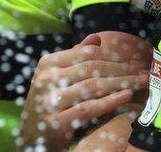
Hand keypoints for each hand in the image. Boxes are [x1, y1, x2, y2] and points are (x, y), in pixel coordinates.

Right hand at [18, 34, 149, 150]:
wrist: (32, 133)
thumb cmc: (48, 102)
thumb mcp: (56, 76)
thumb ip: (75, 56)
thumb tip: (96, 38)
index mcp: (47, 64)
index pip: (85, 53)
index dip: (111, 56)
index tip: (130, 61)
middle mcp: (46, 79)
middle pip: (91, 68)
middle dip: (121, 70)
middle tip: (141, 73)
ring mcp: (50, 100)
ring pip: (93, 86)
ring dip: (121, 84)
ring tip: (139, 83)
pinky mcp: (57, 120)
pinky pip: (89, 107)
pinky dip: (110, 101)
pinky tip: (125, 97)